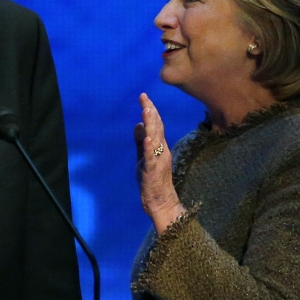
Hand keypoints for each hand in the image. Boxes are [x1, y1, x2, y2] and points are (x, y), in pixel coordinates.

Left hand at [135, 93, 185, 233]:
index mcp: (159, 146)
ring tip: (147, 111)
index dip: (150, 110)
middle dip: (150, 112)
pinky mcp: (154, 171)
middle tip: (144, 98)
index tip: (143, 97)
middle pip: (157, 128)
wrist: (161, 202)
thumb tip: (137, 124)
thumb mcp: (143, 157)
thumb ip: (140, 142)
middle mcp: (162, 150)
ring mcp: (159, 160)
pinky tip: (147, 138)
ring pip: (156, 139)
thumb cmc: (152, 181)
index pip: (155, 125)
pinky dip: (149, 148)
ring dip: (151, 125)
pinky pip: (152, 158)